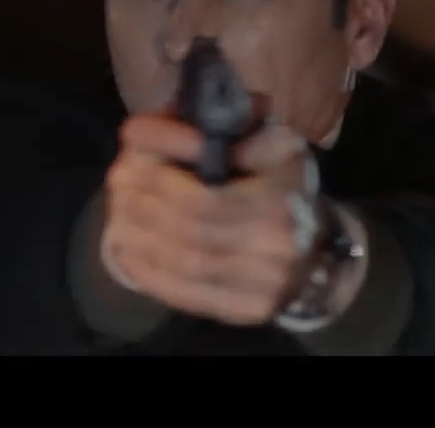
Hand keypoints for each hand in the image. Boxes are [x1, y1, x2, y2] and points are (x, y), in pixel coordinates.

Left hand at [101, 111, 312, 325]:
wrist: (318, 249)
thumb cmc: (282, 185)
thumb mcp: (273, 142)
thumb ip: (240, 124)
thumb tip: (197, 130)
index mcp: (279, 192)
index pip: (203, 195)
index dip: (160, 180)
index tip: (130, 158)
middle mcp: (276, 240)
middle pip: (188, 226)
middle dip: (143, 203)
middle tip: (116, 184)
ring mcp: (265, 281)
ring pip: (184, 260)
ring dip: (140, 237)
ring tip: (116, 215)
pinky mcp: (249, 309)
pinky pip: (189, 294)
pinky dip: (150, 274)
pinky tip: (128, 252)